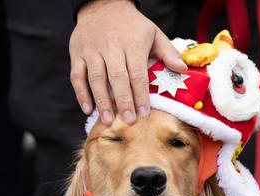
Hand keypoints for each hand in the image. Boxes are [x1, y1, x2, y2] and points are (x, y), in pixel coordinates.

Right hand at [69, 0, 186, 124]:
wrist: (103, 4)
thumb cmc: (132, 25)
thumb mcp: (153, 33)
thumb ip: (168, 52)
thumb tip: (182, 70)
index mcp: (132, 44)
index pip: (137, 73)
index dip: (140, 94)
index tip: (144, 113)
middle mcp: (111, 47)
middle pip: (117, 77)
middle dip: (123, 101)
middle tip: (129, 121)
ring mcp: (92, 50)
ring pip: (96, 78)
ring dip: (102, 101)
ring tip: (108, 120)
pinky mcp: (77, 53)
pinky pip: (77, 75)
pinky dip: (81, 93)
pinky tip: (88, 109)